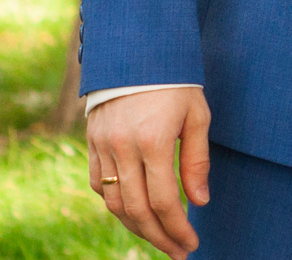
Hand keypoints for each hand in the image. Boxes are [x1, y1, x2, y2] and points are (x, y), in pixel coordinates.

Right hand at [86, 86, 209, 258]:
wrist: (136, 51)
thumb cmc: (175, 81)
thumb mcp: (197, 115)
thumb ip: (197, 160)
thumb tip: (199, 202)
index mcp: (153, 141)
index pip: (164, 201)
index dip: (178, 228)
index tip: (191, 244)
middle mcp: (123, 148)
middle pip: (138, 210)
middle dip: (159, 237)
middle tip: (178, 252)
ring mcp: (103, 147)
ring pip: (115, 203)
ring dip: (136, 227)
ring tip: (159, 239)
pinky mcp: (92, 143)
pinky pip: (99, 185)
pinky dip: (115, 205)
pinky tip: (134, 213)